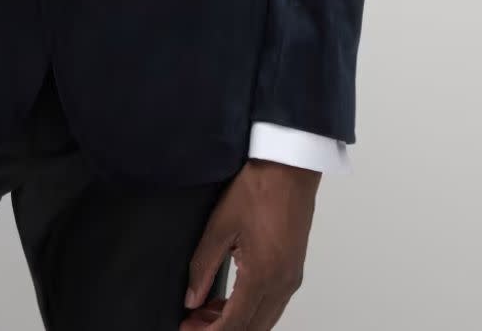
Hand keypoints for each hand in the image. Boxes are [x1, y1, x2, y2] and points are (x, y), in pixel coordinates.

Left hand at [180, 158, 319, 327]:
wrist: (290, 167)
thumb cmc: (259, 188)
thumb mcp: (220, 225)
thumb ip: (203, 265)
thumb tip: (191, 298)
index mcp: (262, 275)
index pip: (235, 324)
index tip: (187, 330)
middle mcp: (282, 284)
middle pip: (251, 328)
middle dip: (220, 330)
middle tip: (192, 323)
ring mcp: (291, 278)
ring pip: (263, 319)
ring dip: (236, 322)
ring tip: (205, 311)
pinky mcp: (294, 270)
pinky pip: (272, 304)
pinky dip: (250, 309)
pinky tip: (229, 299)